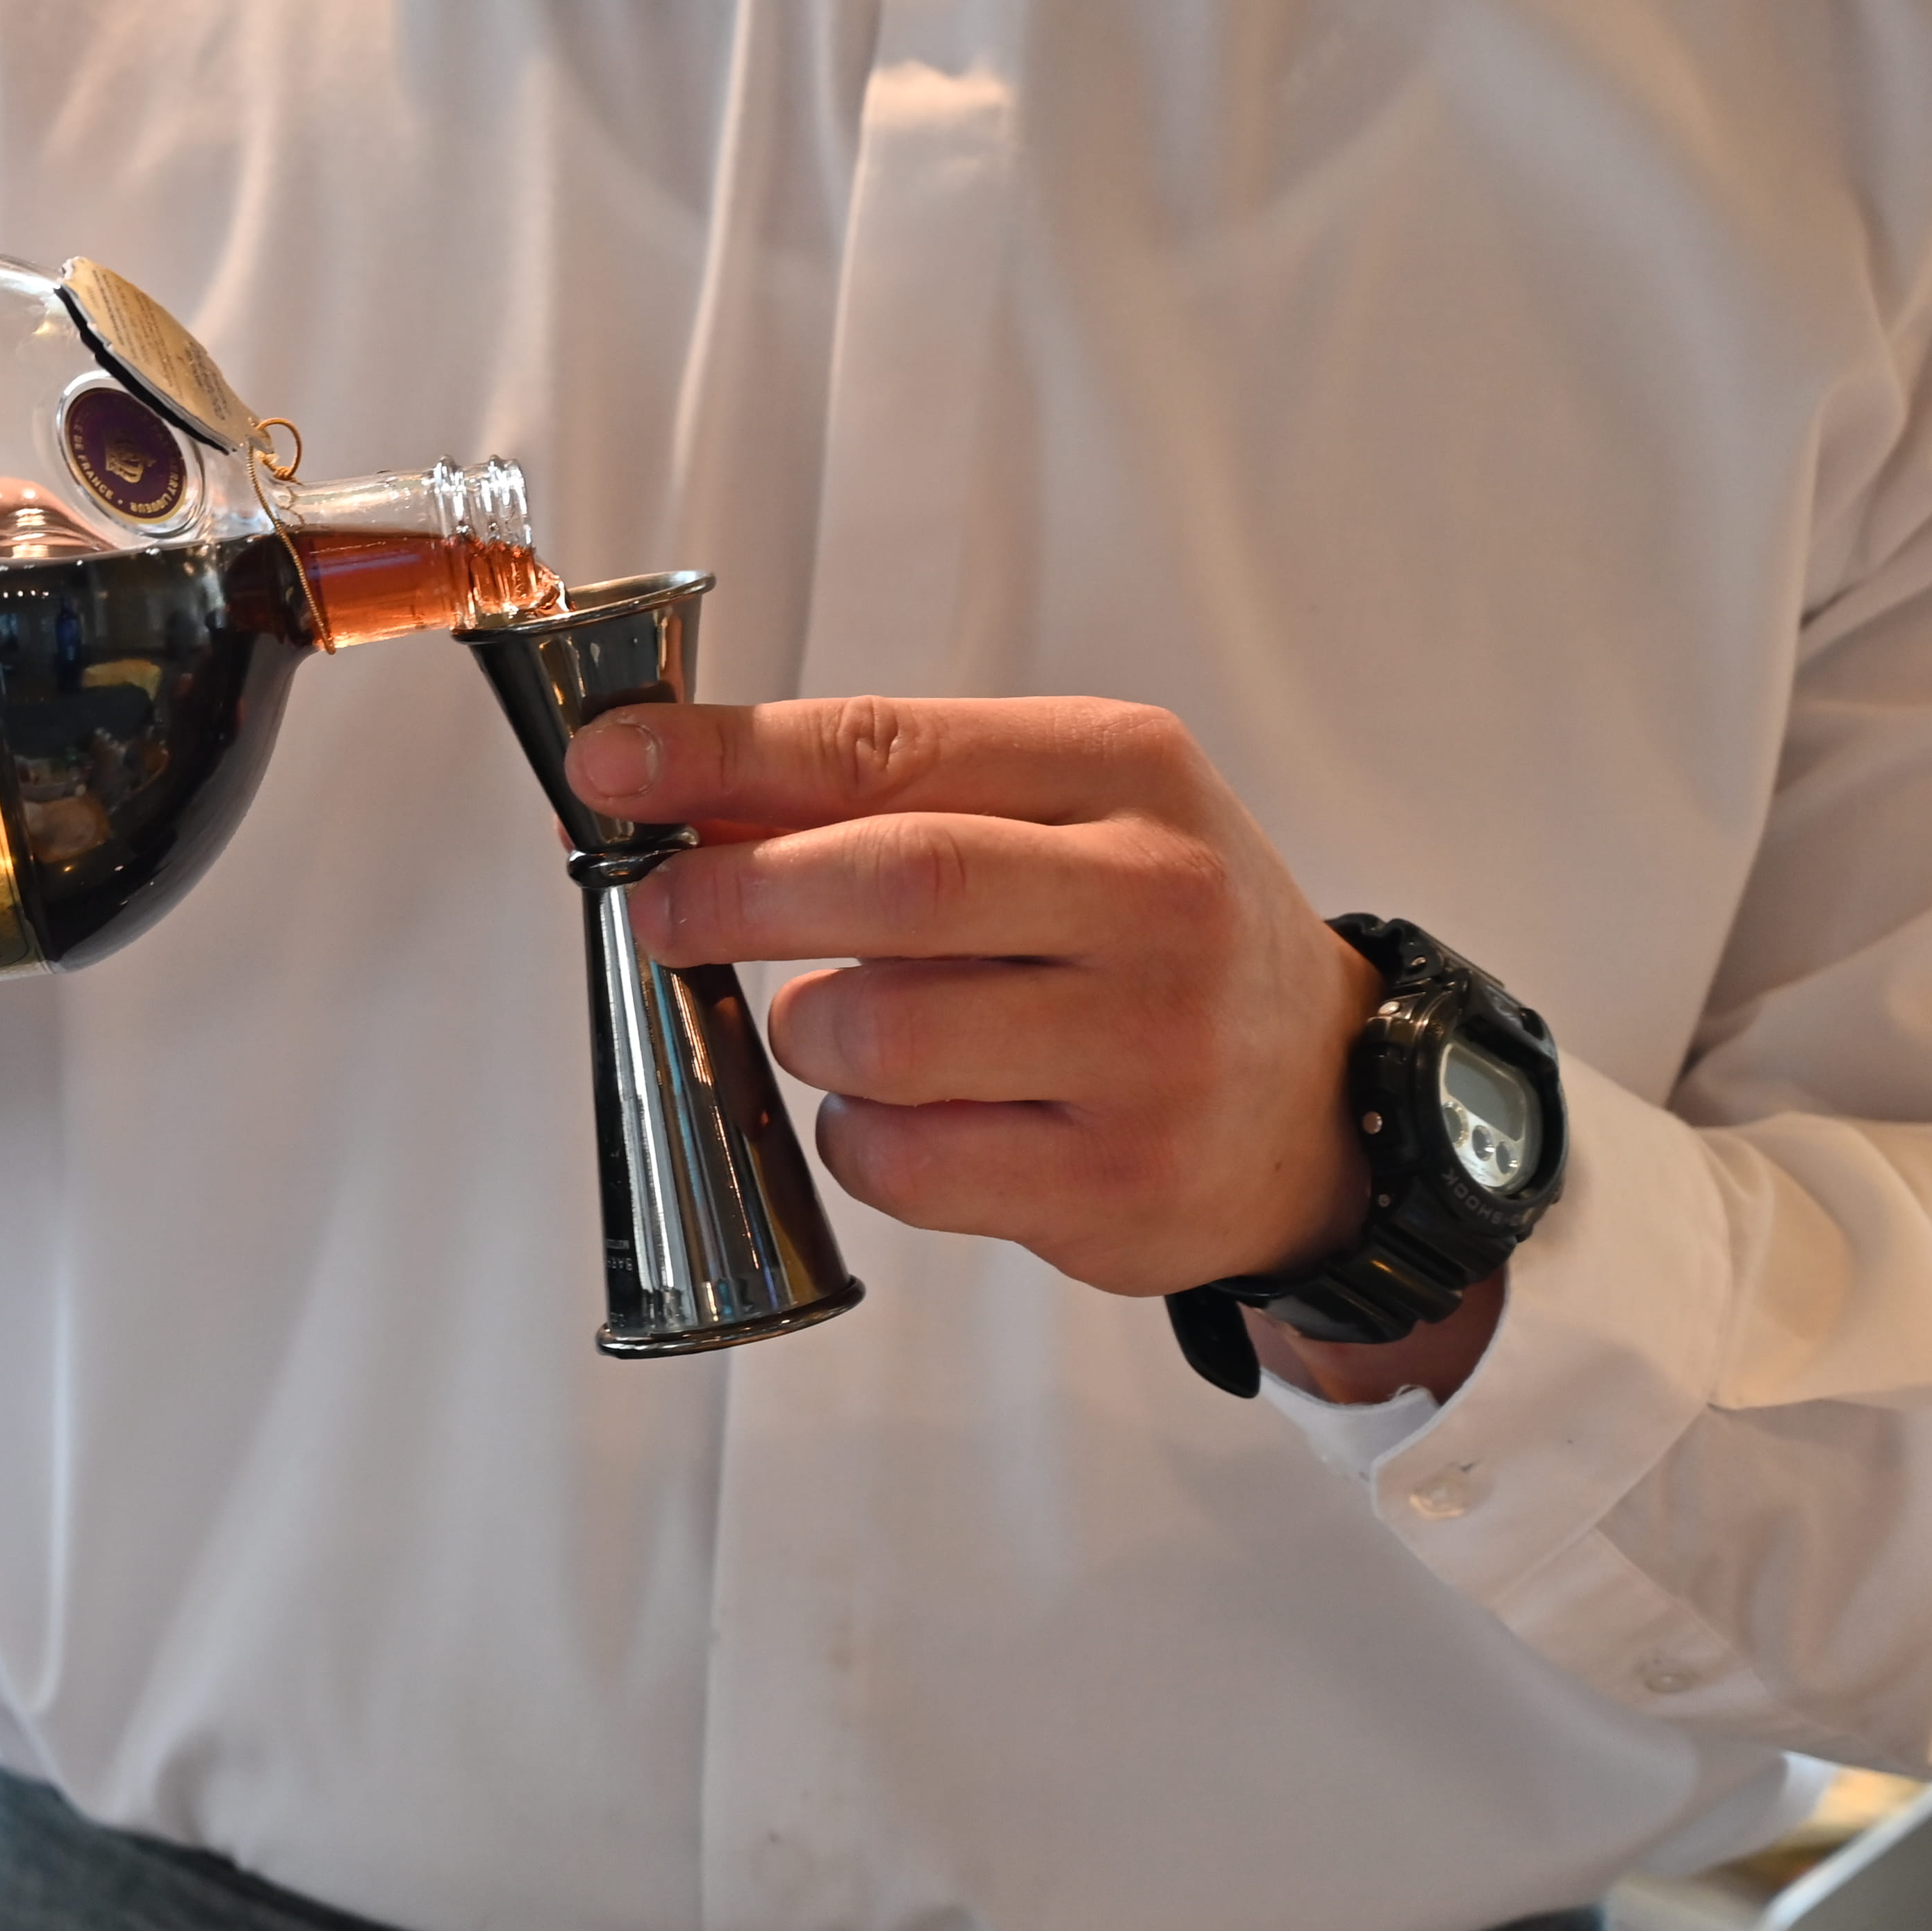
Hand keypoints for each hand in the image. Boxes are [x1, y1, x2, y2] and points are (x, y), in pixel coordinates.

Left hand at [565, 697, 1384, 1306]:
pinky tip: (905, 1113)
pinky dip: (857, 1137)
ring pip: (881, 1037)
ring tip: (839, 1024)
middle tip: (658, 907)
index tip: (612, 762)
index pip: (888, 746)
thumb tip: (668, 787)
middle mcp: (1155, 900)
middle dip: (735, 894)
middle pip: (893, 885)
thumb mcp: (1055, 812)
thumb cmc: (1147, 933)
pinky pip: (902, 1163)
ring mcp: (1147, 1050)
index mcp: (1124, 770)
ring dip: (808, 1032)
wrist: (1320, 1096)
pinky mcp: (1117, 1184)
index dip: (727, 756)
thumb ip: (880, 795)